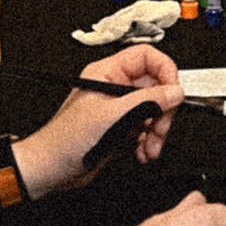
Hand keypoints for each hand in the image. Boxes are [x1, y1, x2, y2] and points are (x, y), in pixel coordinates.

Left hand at [19, 44, 184, 194]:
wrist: (51, 168)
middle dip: (162, 110)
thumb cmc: (65, 140)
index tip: (173, 93)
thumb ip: (147, 101)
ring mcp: (119, 107)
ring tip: (151, 146)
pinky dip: (149, 141)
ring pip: (154, 109)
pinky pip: (146, 127)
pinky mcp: (121, 126)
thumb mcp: (112, 116)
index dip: (165, 72)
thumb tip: (174, 92)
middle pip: (155, 86)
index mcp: (107, 73)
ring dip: (157, 130)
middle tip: (161, 126)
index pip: (147, 57)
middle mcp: (115, 87)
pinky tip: (143, 151)